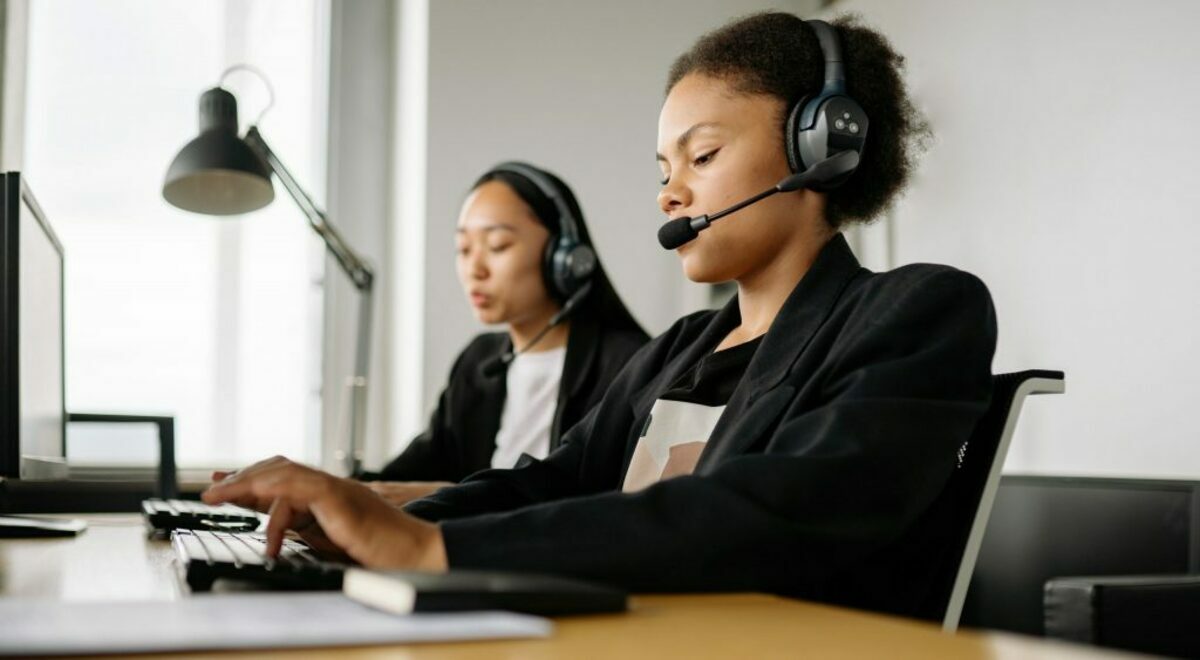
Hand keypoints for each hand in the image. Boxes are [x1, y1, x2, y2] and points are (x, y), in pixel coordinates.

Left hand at [203, 456, 446, 570]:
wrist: (419, 554)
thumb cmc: (384, 553)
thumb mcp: (333, 542)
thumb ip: (307, 531)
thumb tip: (275, 531)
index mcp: (326, 498)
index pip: (281, 481)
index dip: (248, 480)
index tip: (219, 482)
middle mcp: (329, 488)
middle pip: (277, 469)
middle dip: (240, 477)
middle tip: (210, 490)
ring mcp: (336, 490)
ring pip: (284, 474)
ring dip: (247, 483)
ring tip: (220, 496)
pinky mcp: (342, 500)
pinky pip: (301, 489)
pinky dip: (275, 497)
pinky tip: (255, 505)